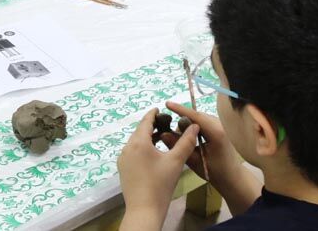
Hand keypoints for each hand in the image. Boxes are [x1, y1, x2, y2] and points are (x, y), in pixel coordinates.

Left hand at [118, 109, 200, 230]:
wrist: (144, 210)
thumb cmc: (161, 184)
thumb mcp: (176, 161)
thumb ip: (185, 142)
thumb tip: (194, 126)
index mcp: (139, 142)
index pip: (145, 121)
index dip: (153, 114)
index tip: (159, 109)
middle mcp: (127, 147)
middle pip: (139, 131)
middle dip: (151, 126)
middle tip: (164, 123)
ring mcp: (123, 159)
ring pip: (135, 142)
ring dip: (147, 137)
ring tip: (160, 138)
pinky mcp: (123, 169)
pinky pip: (132, 152)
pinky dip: (142, 148)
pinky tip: (152, 154)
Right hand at [158, 101, 263, 216]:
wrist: (233, 177)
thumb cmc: (215, 172)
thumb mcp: (194, 161)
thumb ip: (179, 146)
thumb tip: (162, 134)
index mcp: (216, 133)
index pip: (196, 116)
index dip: (180, 109)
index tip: (167, 104)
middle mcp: (220, 125)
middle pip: (197, 116)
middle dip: (183, 120)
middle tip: (171, 133)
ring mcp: (221, 125)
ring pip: (200, 118)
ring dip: (189, 123)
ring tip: (180, 137)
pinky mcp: (220, 126)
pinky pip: (204, 121)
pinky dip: (195, 125)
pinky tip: (190, 136)